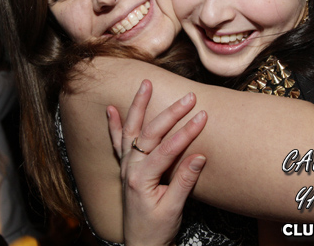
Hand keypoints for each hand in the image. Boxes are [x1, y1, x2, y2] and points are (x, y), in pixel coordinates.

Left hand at [107, 79, 206, 245]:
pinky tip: (111, 109)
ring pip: (130, 130)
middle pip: (149, 133)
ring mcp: (126, 167)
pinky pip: (117, 142)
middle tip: (189, 97)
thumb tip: (200, 156)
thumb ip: (184, 181)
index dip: (186, 132)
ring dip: (138, 106)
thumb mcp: (173, 209)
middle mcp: (130, 168)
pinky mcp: (125, 169)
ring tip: (145, 84)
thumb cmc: (156, 230)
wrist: (139, 245)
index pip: (166, 149)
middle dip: (170, 113)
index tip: (203, 116)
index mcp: (141, 178)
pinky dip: (114, 125)